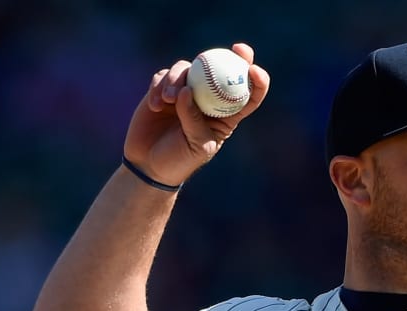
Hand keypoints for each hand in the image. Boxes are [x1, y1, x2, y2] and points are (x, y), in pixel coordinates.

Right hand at [122, 43, 269, 185]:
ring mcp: (185, 92)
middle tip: (234, 49)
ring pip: (188, 69)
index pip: (248, 95)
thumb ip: (193, 119)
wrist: (149, 164)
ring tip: (168, 99)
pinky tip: (155, 104)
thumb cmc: (180, 160)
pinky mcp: (163, 89)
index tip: (254, 68)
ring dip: (178, 79)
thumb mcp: (195, 145)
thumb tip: (188, 90)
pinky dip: (159, 85)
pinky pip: (163, 76)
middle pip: (221, 71)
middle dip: (232, 56)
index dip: (257, 80)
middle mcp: (208, 100)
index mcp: (226, 116)